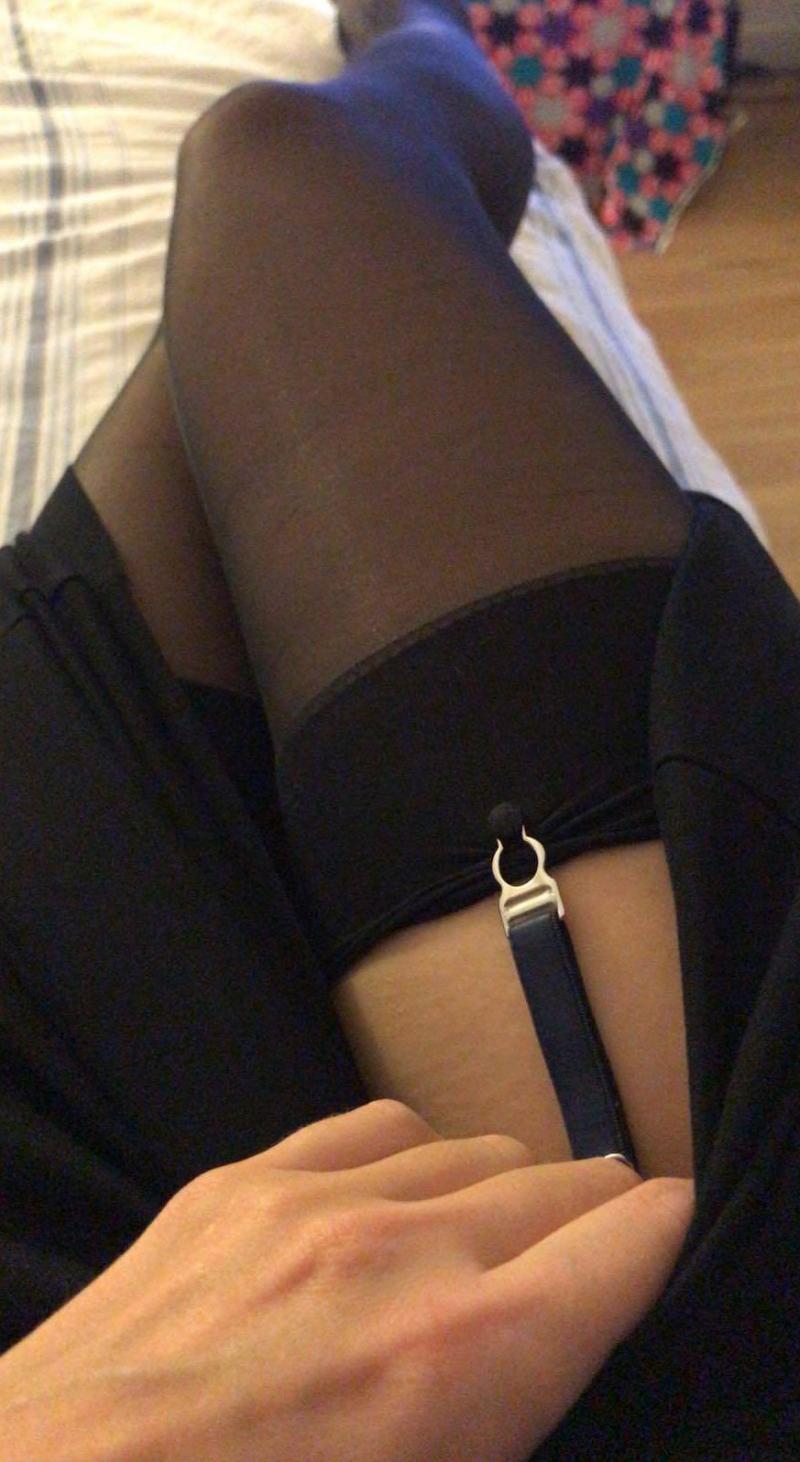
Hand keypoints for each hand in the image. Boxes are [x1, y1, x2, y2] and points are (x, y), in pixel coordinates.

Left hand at [0, 1099, 693, 1460]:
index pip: (628, 1243)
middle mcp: (404, 1252)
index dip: (667, 1238)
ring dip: (503, 1192)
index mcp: (466, 1361)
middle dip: (595, 1222)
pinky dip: (414, 1157)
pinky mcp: (240, 1182)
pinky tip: (400, 1199)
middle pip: (564, 1185)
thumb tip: (537, 1369)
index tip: (670, 1244)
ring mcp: (314, 1201)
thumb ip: (506, 1416)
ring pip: (474, 1147)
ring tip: (490, 1243)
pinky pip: (375, 1126)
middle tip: (587, 1265)